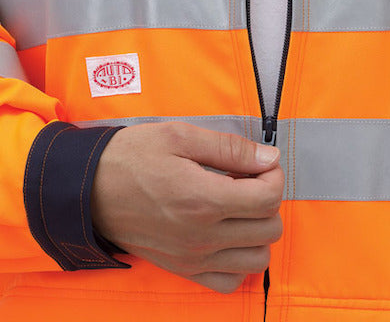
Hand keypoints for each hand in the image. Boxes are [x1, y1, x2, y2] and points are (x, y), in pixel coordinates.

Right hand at [91, 121, 283, 292]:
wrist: (88, 189)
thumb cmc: (130, 158)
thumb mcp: (180, 136)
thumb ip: (230, 149)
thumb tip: (268, 157)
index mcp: (203, 200)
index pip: (268, 198)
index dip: (273, 176)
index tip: (261, 164)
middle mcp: (202, 236)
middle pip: (269, 228)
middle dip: (268, 200)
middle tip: (247, 182)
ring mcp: (193, 258)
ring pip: (257, 259)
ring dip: (258, 231)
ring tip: (238, 207)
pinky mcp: (182, 269)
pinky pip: (230, 282)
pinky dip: (238, 261)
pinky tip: (227, 235)